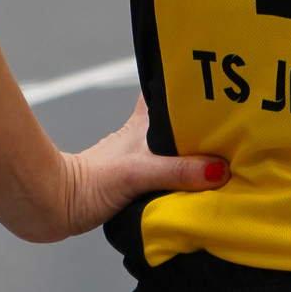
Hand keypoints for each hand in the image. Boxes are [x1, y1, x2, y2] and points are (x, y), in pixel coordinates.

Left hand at [54, 94, 228, 238]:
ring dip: (195, 151)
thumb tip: (217, 170)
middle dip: (203, 122)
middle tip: (234, 124)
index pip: (170, 93)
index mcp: (144, 125)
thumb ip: (176, 170)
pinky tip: (199, 184)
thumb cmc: (88, 183)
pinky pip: (171, 173)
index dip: (191, 86)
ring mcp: (140, 160)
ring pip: (176, 147)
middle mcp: (144, 138)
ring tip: (226, 155)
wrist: (56, 207)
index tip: (218, 84)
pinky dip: (185, 176)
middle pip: (180, 122)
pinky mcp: (137, 183)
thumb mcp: (137, 173)